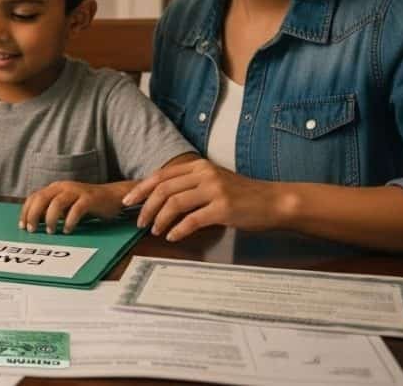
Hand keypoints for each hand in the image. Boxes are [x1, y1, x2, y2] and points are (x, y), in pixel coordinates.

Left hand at [19, 181, 125, 234]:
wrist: (112, 196)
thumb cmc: (86, 204)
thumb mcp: (65, 206)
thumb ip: (51, 210)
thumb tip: (35, 223)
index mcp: (55, 188)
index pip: (34, 197)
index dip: (26, 211)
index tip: (22, 226)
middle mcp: (63, 187)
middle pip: (42, 198)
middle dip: (34, 214)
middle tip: (32, 230)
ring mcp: (76, 191)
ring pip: (57, 202)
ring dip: (50, 218)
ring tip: (51, 231)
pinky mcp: (89, 198)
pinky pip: (76, 209)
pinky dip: (70, 221)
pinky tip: (67, 230)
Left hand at [122, 157, 284, 240]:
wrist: (273, 202)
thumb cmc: (242, 195)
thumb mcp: (213, 182)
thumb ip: (189, 185)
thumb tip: (159, 197)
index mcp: (199, 166)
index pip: (161, 175)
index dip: (141, 188)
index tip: (129, 201)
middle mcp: (204, 174)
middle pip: (163, 189)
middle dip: (146, 207)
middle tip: (140, 221)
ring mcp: (214, 190)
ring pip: (174, 204)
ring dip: (160, 219)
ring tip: (155, 230)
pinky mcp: (223, 208)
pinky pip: (192, 220)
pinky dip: (178, 230)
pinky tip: (173, 236)